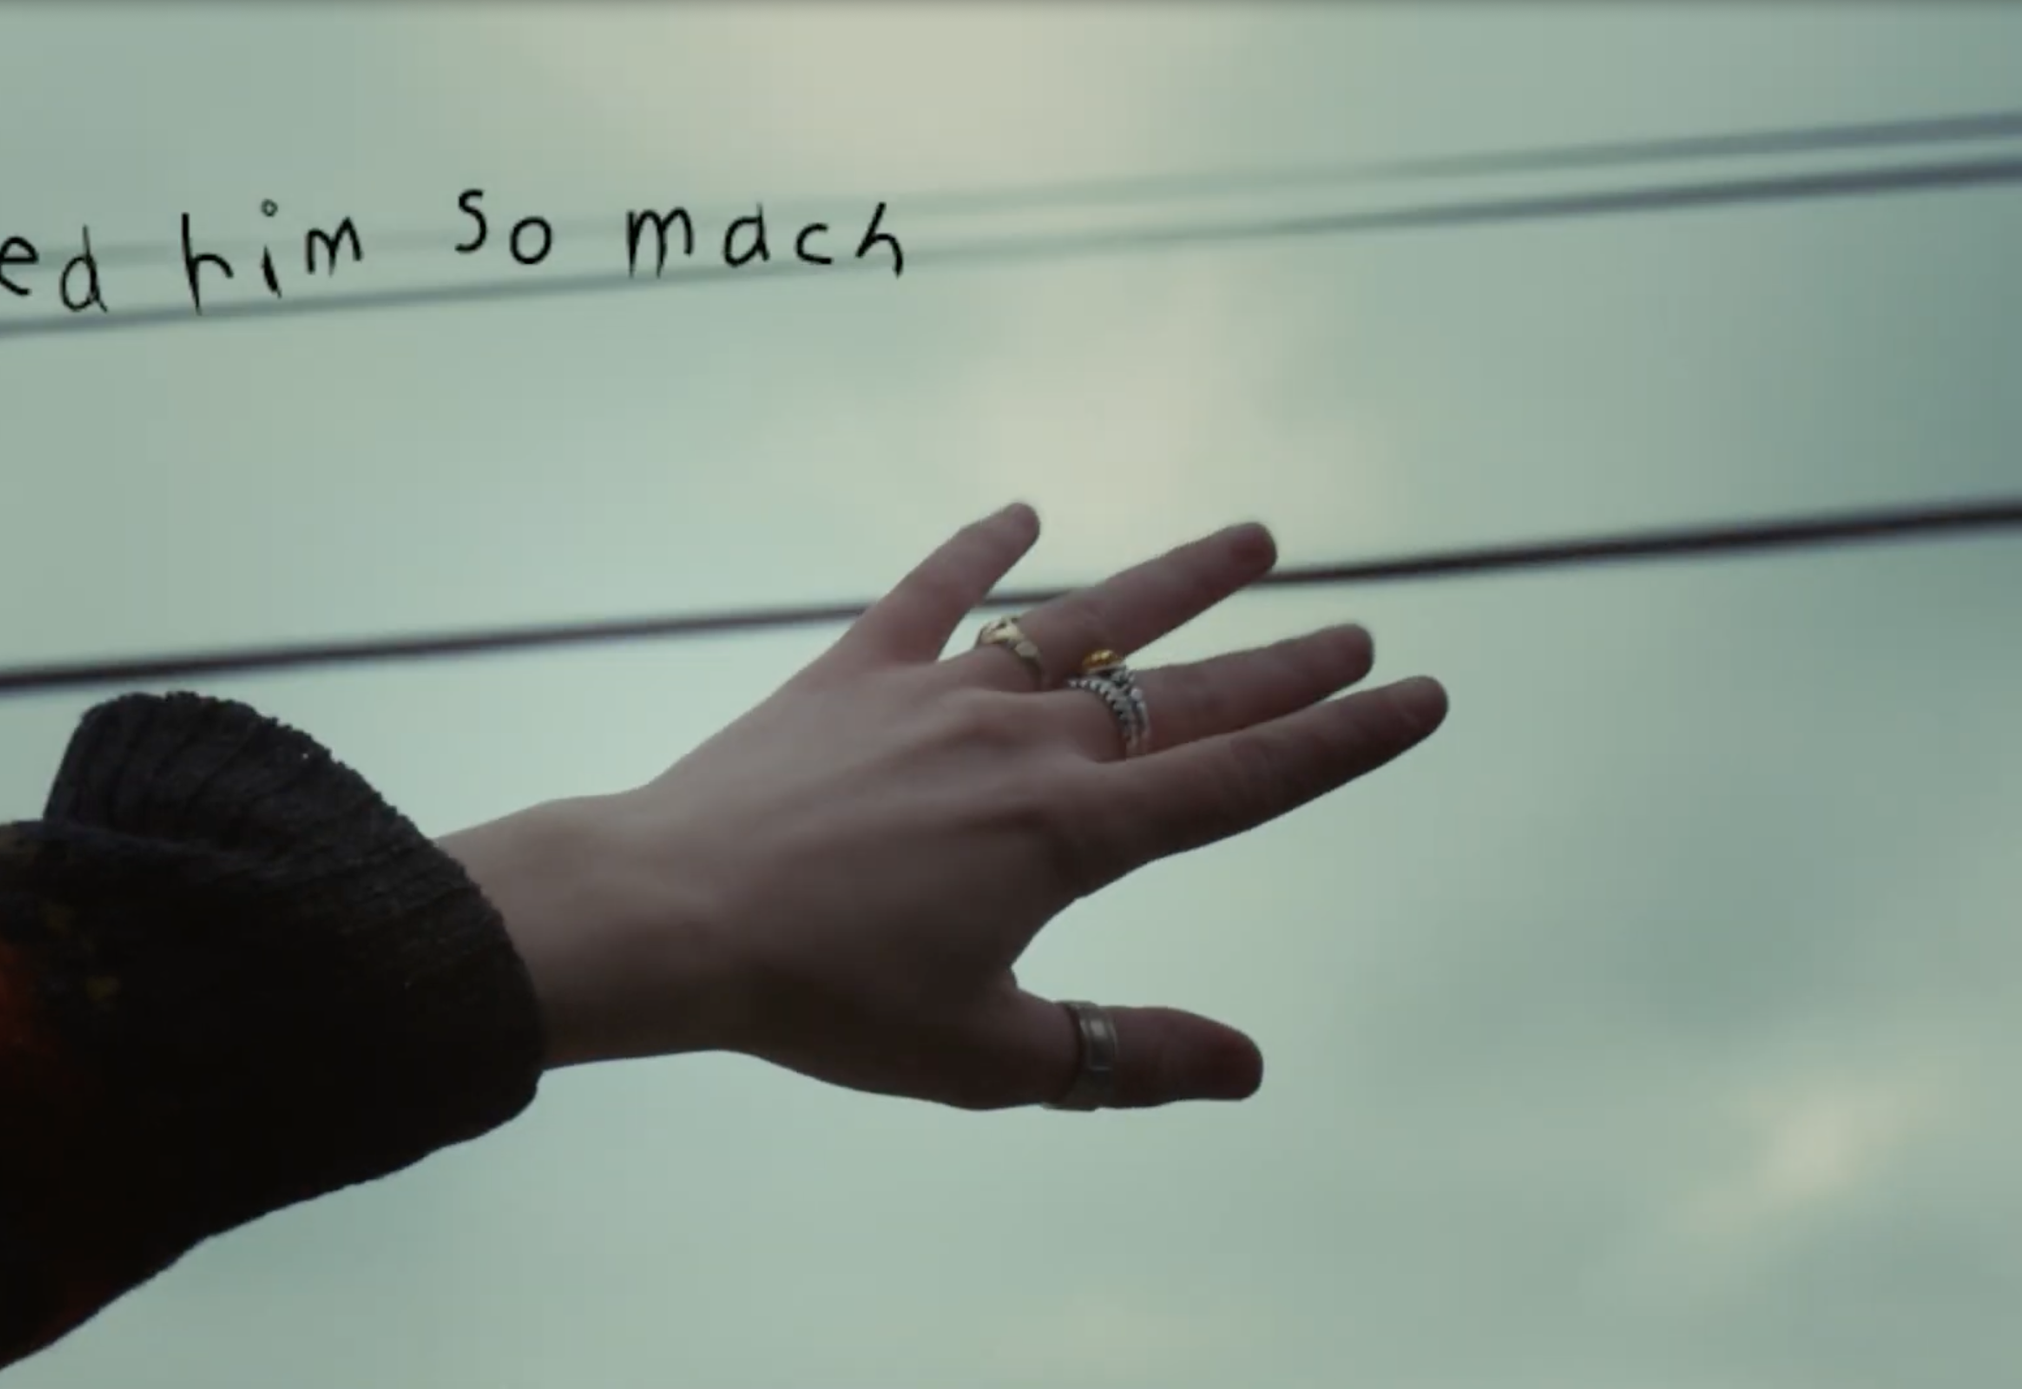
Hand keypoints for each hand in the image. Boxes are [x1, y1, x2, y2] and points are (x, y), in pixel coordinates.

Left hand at [448, 505, 1447, 1110]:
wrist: (669, 915)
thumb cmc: (821, 997)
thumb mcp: (987, 1057)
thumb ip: (1124, 1056)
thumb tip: (1249, 1066)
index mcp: (1070, 833)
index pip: (1242, 780)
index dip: (1342, 743)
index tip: (1423, 696)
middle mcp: (1023, 743)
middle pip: (1186, 695)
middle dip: (1285, 666)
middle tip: (1361, 631)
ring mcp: (937, 695)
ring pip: (1082, 624)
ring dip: (1173, 583)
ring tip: (1253, 537)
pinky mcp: (853, 673)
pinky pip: (932, 593)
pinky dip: (979, 550)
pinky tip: (1023, 514)